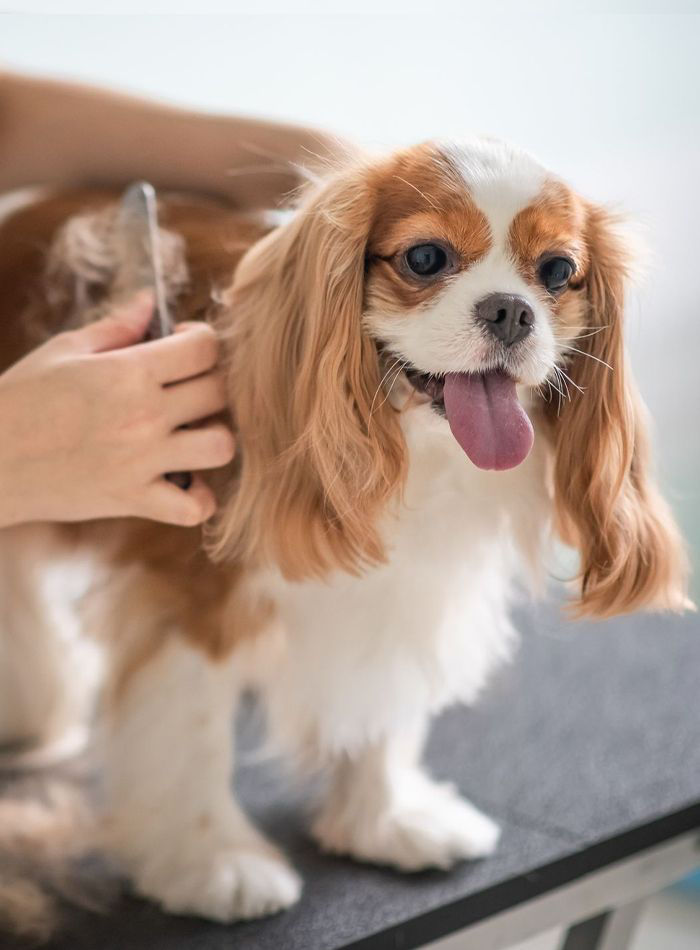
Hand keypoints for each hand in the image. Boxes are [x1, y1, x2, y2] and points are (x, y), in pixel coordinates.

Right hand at [0, 293, 234, 527]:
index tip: (183, 346)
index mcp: (128, 372)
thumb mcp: (63, 352)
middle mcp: (143, 416)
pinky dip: (196, 499)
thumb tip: (147, 301)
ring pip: (221, 446)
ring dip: (214, 438)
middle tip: (187, 389)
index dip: (202, 341)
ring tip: (191, 434)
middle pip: (219, 393)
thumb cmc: (20, 399)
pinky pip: (192, 508)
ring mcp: (142, 461)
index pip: (204, 349)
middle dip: (211, 384)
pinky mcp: (133, 500)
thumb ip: (115, 327)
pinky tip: (182, 482)